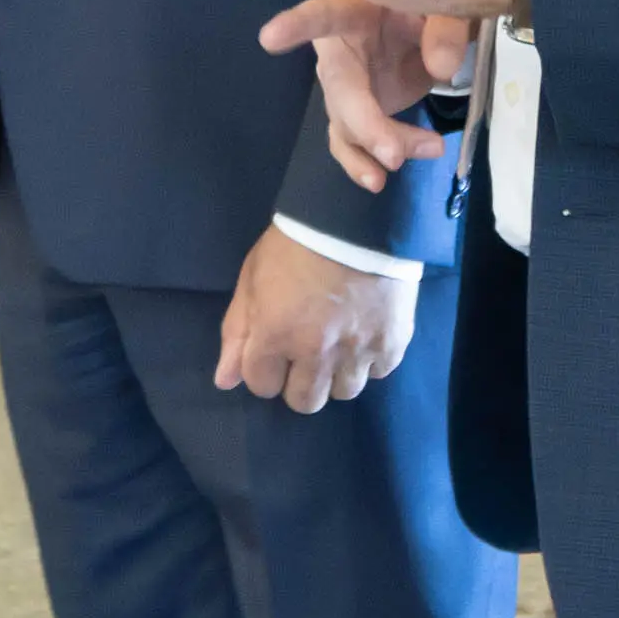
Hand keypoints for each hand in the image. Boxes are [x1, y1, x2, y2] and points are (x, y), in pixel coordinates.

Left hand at [211, 221, 414, 413]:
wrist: (356, 215)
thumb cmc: (294, 244)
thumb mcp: (252, 279)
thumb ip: (237, 333)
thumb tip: (225, 381)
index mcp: (276, 335)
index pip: (261, 386)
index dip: (264, 369)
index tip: (273, 348)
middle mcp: (316, 352)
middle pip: (304, 402)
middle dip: (299, 381)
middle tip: (306, 352)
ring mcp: (358, 351)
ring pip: (344, 392)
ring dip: (336, 374)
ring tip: (338, 343)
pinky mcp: (393, 342)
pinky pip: (378, 372)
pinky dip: (370, 359)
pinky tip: (364, 333)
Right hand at [263, 0, 478, 193]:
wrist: (430, 23)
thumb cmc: (424, 0)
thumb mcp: (442, 3)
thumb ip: (444, 26)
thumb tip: (441, 68)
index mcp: (352, 9)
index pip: (323, 13)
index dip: (298, 25)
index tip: (270, 38)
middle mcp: (337, 50)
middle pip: (340, 88)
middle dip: (364, 122)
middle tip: (392, 152)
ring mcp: (344, 85)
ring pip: (346, 123)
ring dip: (370, 146)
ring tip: (400, 161)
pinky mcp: (356, 112)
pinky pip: (353, 143)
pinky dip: (365, 162)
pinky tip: (380, 179)